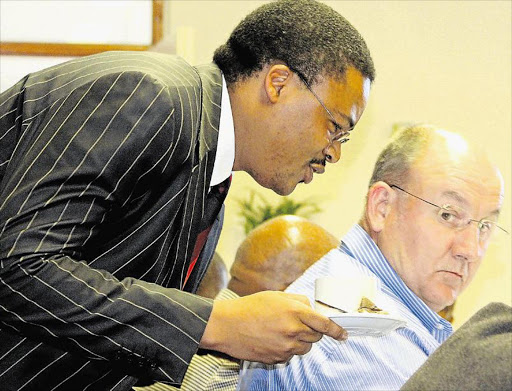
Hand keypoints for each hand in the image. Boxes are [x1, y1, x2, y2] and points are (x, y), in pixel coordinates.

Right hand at [199, 291, 346, 363]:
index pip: (324, 323)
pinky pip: (291, 355)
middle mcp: (292, 330)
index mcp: (294, 311)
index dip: (337, 330)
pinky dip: (287, 348)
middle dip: (312, 330)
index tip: (343, 334)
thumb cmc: (249, 307)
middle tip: (296, 323)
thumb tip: (312, 308)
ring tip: (281, 330)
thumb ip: (298, 300)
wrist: (227, 326)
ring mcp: (285, 347)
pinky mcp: (277, 358)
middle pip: (316, 336)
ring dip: (300, 340)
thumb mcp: (276, 296)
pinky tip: (273, 339)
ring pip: (305, 347)